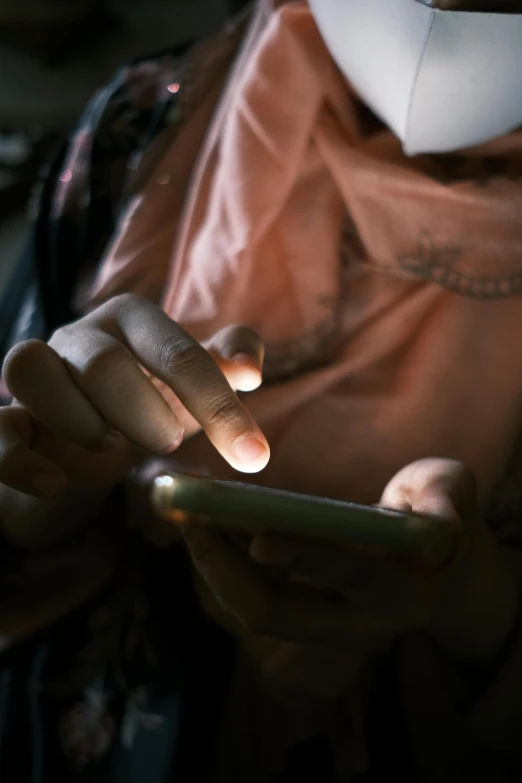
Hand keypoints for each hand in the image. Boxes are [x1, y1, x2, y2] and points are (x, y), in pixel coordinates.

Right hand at [0, 294, 269, 498]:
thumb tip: (249, 367)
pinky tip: (56, 482)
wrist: (87, 440)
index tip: (252, 455)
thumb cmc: (149, 401)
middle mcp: (79, 337)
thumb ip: (228, 363)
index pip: (176, 351)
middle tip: (168, 443)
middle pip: (104, 362)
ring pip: (31, 368)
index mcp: (132, 320)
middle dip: (146, 412)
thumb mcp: (193, 385)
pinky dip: (18, 460)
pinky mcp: (8, 418)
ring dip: (79, 420)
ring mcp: (36, 374)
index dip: (218, 404)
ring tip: (110, 449)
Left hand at [182, 459, 516, 661]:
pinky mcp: (299, 602)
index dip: (306, 559)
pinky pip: (251, 586)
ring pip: (253, 603)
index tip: (258, 536)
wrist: (431, 559)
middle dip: (225, 569)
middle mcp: (354, 618)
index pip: (348, 577)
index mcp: (400, 593)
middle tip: (190, 516)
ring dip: (212, 560)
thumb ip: (447, 505)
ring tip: (181, 508)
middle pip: (277, 612)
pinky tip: (200, 516)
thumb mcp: (453, 495)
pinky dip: (222, 553)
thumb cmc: (443, 514)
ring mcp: (321, 616)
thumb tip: (436, 526)